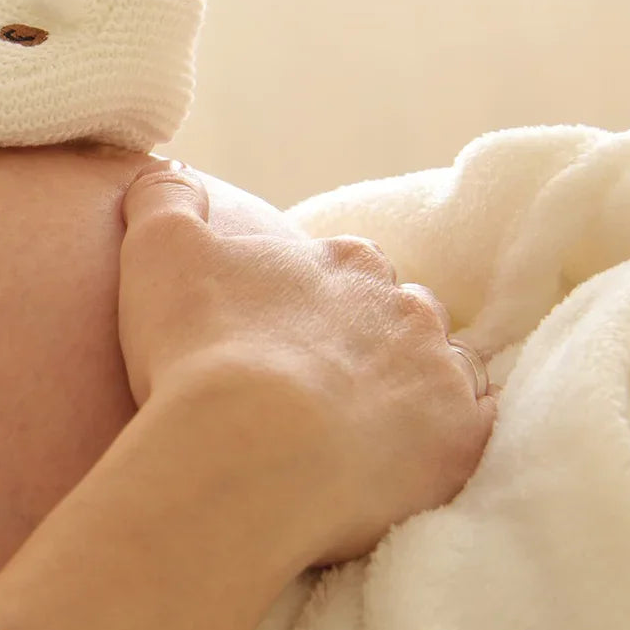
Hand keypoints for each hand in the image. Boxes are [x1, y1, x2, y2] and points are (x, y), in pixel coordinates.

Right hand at [117, 160, 498, 565]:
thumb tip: (169, 169)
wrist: (250, 456)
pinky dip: (441, 439)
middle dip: (365, 342)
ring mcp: (441, 375)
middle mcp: (407, 307)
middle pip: (396, 317)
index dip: (310, 300)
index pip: (343, 267)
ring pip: (438, 370)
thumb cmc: (201, 350)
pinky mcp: (461, 442)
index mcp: (345, 261)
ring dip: (406, 389)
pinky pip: (468, 431)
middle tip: (312, 385)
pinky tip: (400, 461)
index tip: (277, 333)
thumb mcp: (160, 250)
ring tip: (356, 429)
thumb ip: (166, 198)